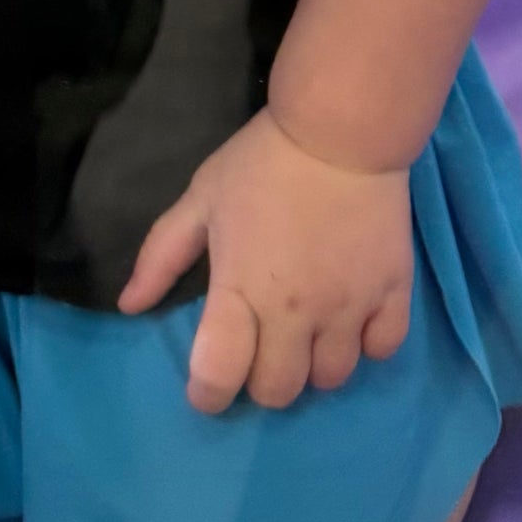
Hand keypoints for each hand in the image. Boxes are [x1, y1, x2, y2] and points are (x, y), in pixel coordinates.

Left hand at [118, 107, 412, 414]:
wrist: (341, 128)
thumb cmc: (263, 162)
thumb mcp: (202, 198)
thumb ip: (162, 254)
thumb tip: (129, 305)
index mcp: (241, 289)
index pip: (219, 376)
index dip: (208, 394)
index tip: (208, 384)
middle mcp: (295, 311)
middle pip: (279, 392)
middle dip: (262, 380)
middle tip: (261, 347)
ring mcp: (349, 306)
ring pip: (332, 379)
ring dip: (314, 364)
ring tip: (308, 331)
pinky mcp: (393, 291)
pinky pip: (383, 350)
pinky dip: (367, 344)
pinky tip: (352, 317)